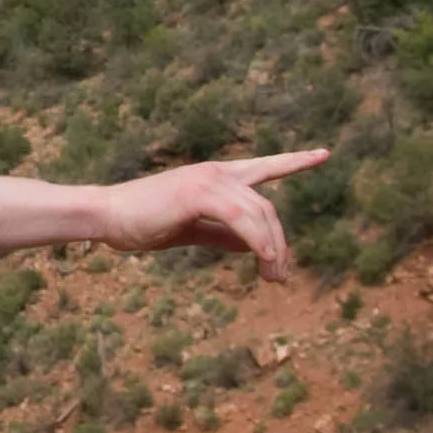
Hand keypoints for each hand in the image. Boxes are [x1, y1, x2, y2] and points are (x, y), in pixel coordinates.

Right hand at [98, 151, 325, 280]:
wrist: (109, 216)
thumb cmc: (143, 222)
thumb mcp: (191, 229)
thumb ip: (223, 234)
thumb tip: (253, 246)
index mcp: (216, 178)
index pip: (264, 167)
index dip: (295, 160)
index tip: (323, 154)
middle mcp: (217, 172)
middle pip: (267, 207)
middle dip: (280, 243)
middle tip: (280, 278)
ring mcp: (208, 179)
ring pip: (259, 213)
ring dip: (272, 249)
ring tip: (273, 278)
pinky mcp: (199, 192)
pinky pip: (241, 217)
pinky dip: (257, 239)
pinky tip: (263, 258)